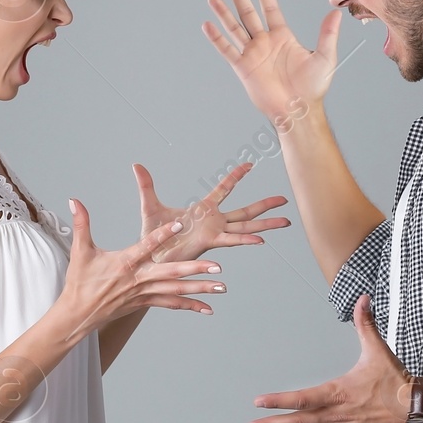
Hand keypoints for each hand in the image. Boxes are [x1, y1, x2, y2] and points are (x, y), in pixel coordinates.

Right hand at [57, 198, 224, 340]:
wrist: (78, 314)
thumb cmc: (80, 281)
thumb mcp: (80, 250)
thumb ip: (81, 223)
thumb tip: (74, 200)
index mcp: (125, 262)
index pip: (147, 245)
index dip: (163, 234)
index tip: (180, 224)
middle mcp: (138, 279)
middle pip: (171, 273)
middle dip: (195, 269)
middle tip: (217, 265)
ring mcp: (144, 293)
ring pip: (176, 291)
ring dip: (200, 288)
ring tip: (222, 286)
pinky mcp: (145, 303)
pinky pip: (172, 304)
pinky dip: (190, 305)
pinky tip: (208, 307)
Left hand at [134, 161, 289, 260]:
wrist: (149, 257)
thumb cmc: (151, 237)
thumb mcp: (150, 205)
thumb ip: (146, 185)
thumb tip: (136, 165)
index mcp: (203, 210)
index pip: (224, 189)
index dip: (236, 177)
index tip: (250, 164)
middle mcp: (213, 222)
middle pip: (245, 211)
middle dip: (265, 205)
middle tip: (284, 200)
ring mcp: (214, 233)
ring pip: (246, 226)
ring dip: (265, 224)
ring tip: (285, 221)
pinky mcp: (209, 243)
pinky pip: (231, 240)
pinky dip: (245, 239)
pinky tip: (260, 239)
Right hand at [203, 0, 340, 125]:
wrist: (298, 110)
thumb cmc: (313, 88)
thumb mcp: (325, 57)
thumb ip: (328, 35)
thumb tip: (336, 14)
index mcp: (283, 37)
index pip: (271, 9)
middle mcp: (265, 43)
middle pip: (248, 13)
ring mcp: (253, 54)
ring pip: (234, 28)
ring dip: (224, 12)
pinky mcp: (243, 68)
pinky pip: (227, 50)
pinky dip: (217, 38)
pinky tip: (208, 25)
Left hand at [247, 295, 412, 422]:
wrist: (419, 407)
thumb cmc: (398, 381)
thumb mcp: (378, 349)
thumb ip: (365, 324)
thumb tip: (363, 300)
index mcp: (340, 391)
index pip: (303, 398)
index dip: (279, 401)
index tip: (260, 402)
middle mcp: (339, 413)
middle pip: (301, 421)